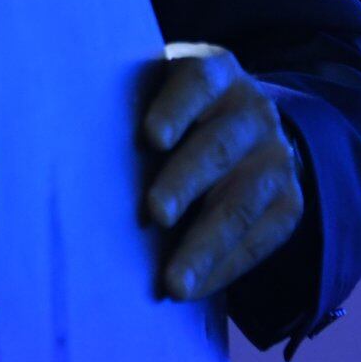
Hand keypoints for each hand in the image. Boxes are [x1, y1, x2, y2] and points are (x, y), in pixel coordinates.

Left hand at [139, 46, 303, 303]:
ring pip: (243, 201)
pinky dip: (225, 267)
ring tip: (174, 284)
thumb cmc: (176, 112)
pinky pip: (261, 238)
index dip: (175, 108)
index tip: (151, 138)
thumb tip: (70, 148)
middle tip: (154, 213)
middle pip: (218, 146)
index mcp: (217, 72)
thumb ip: (130, 106)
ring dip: (206, 245)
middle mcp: (254, 110)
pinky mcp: (289, 200)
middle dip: (185, 182)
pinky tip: (195, 289)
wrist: (246, 128)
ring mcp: (277, 156)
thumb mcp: (160, 90)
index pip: (197, 82)